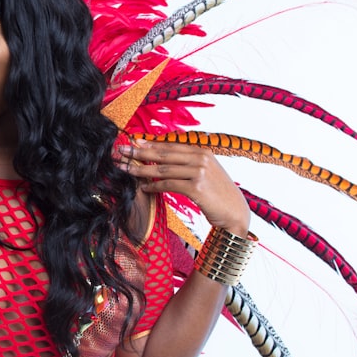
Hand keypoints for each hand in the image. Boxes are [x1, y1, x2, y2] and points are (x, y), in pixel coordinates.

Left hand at [117, 139, 249, 235]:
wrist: (235, 213)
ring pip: (163, 169)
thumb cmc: (218, 194)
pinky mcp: (197, 187)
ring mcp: (200, 172)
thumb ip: (190, 163)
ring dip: (141, 170)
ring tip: (125, 169)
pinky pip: (168, 185)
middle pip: (164, 154)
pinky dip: (153, 186)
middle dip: (140, 153)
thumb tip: (166, 159)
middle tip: (121, 152)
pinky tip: (142, 187)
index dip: (150, 144)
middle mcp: (201, 158)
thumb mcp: (207, 173)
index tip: (133, 143)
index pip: (171, 146)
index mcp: (203, 151)